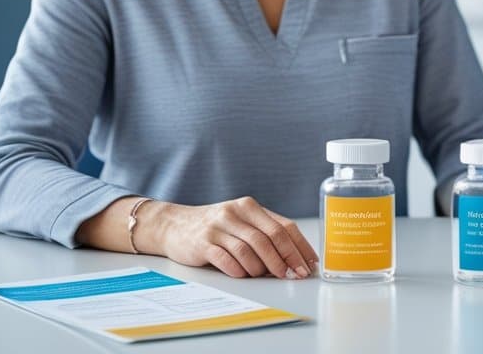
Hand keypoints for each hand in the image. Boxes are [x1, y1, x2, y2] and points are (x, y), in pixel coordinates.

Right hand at [144, 197, 318, 278]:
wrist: (173, 225)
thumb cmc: (215, 227)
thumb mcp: (240, 221)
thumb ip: (263, 233)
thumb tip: (293, 259)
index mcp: (250, 207)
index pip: (283, 226)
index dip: (299, 247)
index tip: (309, 264)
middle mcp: (235, 213)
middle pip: (269, 238)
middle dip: (286, 260)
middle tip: (294, 275)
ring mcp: (218, 227)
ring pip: (250, 250)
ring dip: (262, 268)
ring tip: (266, 276)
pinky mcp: (202, 243)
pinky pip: (227, 259)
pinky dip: (240, 270)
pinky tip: (244, 275)